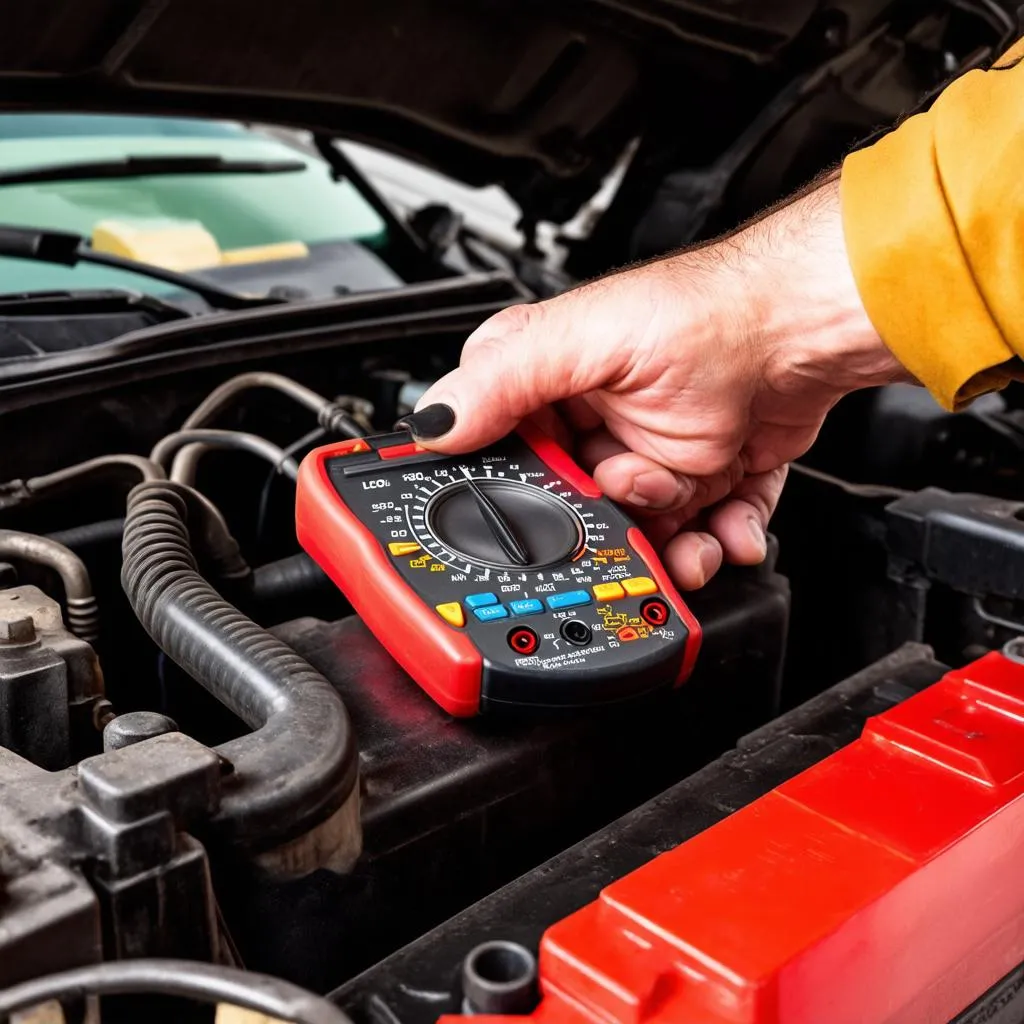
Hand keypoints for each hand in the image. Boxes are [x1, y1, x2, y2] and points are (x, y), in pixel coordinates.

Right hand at [401, 175, 908, 589]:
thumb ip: (505, 380)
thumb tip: (432, 420)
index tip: (550, 514)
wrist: (805, 331)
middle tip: (638, 509)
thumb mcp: (588, 340)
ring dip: (669, 546)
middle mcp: (598, 421)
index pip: (506, 457)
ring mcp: (651, 451)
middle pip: (577, 511)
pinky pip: (700, 531)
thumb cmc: (709, 315)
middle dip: (611, 527)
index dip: (526, 497)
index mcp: (551, 384)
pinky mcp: (704, 474)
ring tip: (691, 526)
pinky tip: (727, 527)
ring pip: (640, 531)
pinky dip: (718, 540)